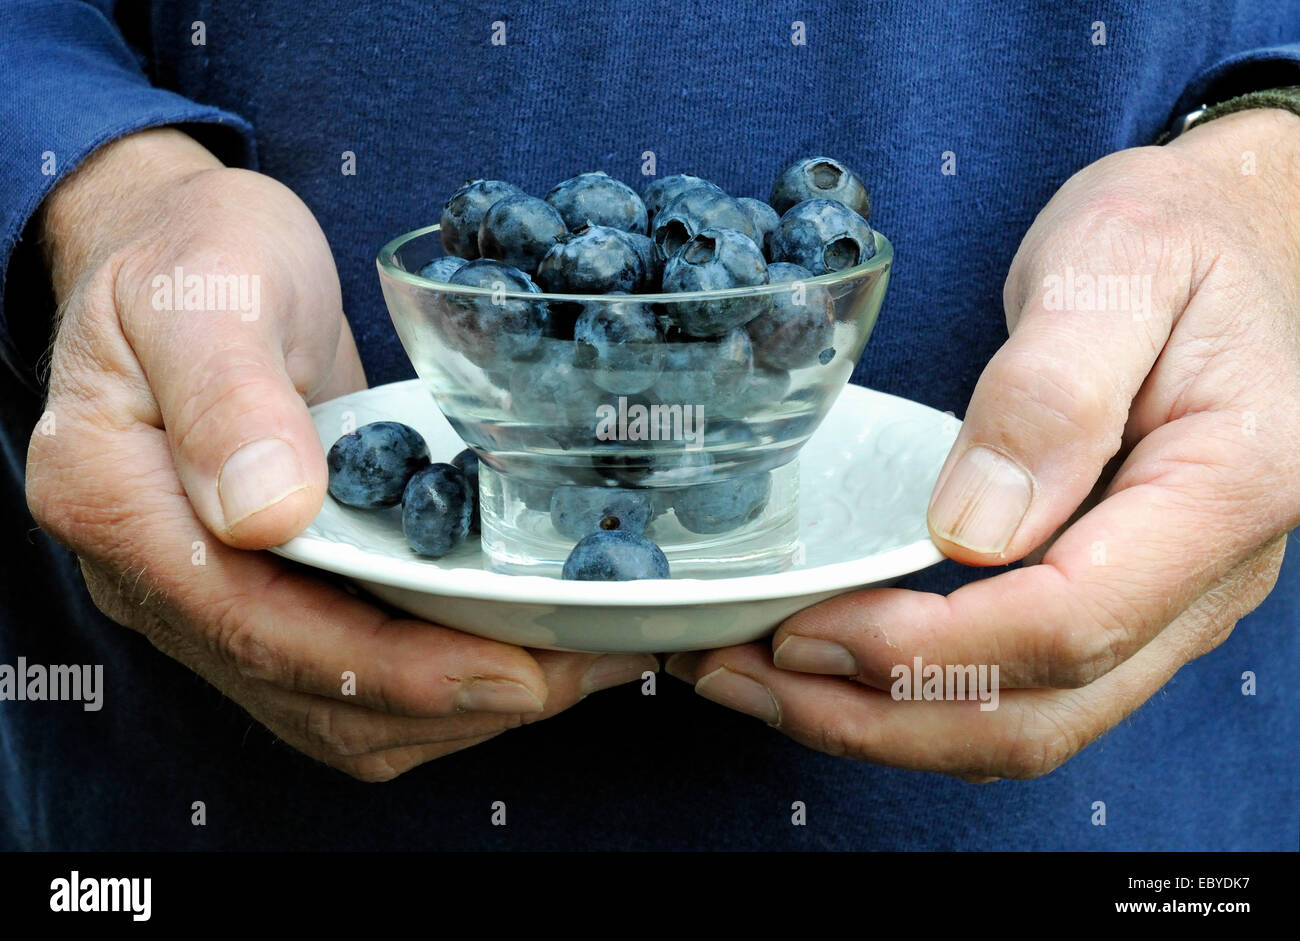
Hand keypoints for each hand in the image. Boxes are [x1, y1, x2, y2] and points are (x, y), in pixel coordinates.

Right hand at [26, 128, 654, 780]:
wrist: (183, 251)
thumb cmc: (192, 251)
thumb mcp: (208, 288)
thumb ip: (229, 395)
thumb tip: (269, 515)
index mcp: (122, 503)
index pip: (262, 630)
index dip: (393, 669)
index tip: (509, 673)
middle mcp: (157, 576)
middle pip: (309, 691)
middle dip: (450, 700)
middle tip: (574, 670)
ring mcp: (213, 593)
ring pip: (336, 705)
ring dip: (456, 707)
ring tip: (571, 667)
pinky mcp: (271, 587)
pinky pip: (352, 667)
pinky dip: (439, 674)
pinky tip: (519, 643)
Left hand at [666, 108, 1299, 778]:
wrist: (1231, 237)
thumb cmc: (1175, 236)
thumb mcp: (1115, 267)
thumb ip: (1051, 393)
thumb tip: (969, 532)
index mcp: (1223, 493)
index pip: (1069, 624)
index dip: (927, 649)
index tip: (806, 628)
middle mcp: (1207, 580)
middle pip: (1039, 712)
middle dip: (876, 716)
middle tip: (743, 677)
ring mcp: (1165, 603)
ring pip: (1026, 724)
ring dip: (884, 724)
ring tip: (760, 682)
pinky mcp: (1117, 600)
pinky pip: (1018, 688)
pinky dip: (915, 696)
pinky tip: (832, 663)